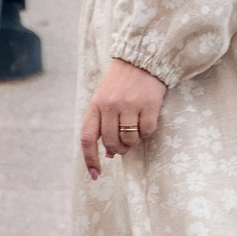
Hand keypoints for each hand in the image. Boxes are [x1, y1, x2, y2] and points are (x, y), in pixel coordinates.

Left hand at [81, 60, 167, 177]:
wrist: (141, 59)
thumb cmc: (120, 83)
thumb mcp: (104, 100)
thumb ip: (103, 125)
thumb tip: (110, 154)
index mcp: (95, 106)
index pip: (88, 138)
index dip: (90, 159)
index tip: (95, 175)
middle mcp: (110, 106)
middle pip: (112, 143)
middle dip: (119, 149)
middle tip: (125, 144)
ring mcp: (129, 105)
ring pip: (130, 139)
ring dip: (134, 140)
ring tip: (136, 127)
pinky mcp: (148, 104)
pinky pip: (147, 131)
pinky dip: (147, 131)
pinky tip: (147, 118)